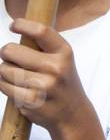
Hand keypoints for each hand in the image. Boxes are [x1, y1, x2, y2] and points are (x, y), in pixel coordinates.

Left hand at [0, 19, 91, 133]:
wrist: (73, 115)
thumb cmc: (62, 83)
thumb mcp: (62, 60)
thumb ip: (43, 47)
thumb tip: (17, 28)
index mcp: (64, 52)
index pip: (40, 31)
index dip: (22, 25)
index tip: (14, 25)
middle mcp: (55, 68)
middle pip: (11, 50)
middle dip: (6, 53)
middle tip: (11, 57)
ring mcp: (43, 85)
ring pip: (4, 69)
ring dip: (4, 72)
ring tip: (17, 76)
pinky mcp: (31, 101)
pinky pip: (4, 86)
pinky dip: (5, 85)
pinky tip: (17, 88)